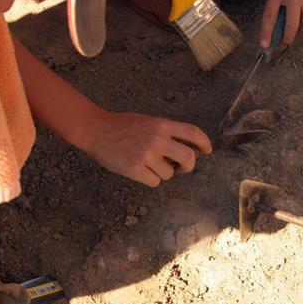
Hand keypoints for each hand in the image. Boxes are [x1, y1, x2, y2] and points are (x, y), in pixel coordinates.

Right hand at [83, 111, 211, 186]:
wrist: (96, 130)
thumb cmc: (122, 126)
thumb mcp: (148, 122)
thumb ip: (166, 132)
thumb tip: (185, 149)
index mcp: (162, 125)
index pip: (192, 132)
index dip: (204, 143)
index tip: (207, 150)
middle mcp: (157, 140)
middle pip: (189, 159)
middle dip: (188, 166)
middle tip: (180, 167)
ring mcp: (147, 155)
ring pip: (170, 174)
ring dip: (162, 172)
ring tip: (148, 164)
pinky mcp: (135, 169)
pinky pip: (155, 181)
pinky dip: (150, 179)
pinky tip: (139, 170)